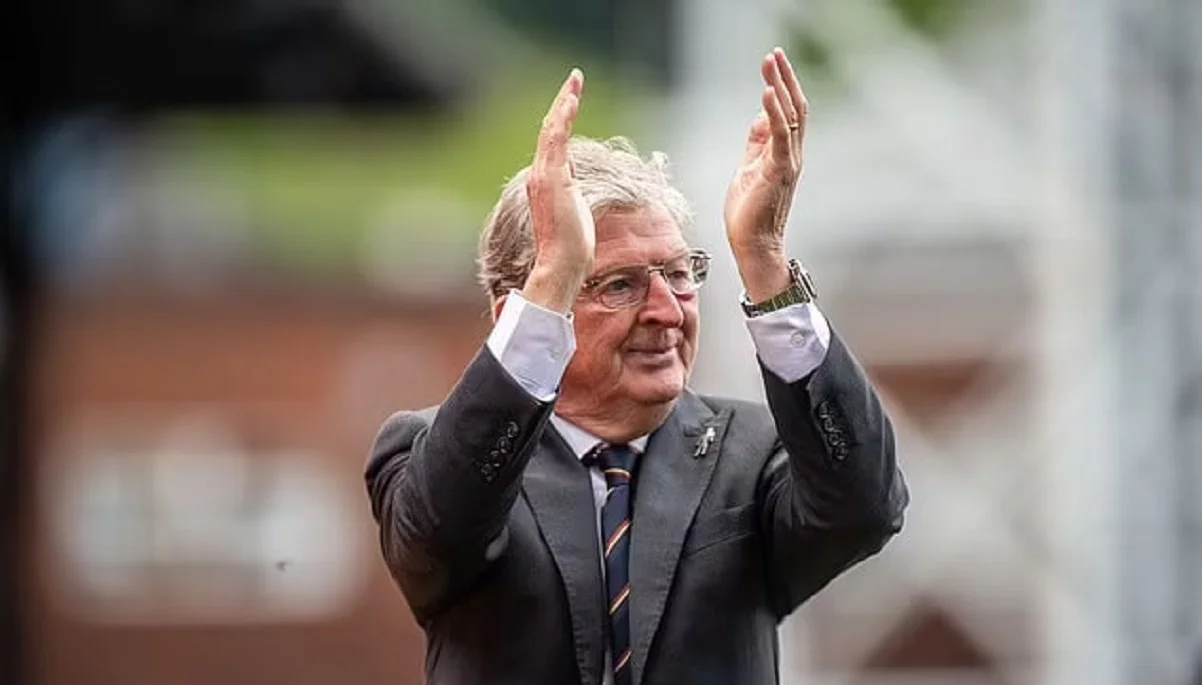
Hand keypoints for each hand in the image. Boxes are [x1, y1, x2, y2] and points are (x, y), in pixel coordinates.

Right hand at [522, 68, 596, 313]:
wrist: (562, 265)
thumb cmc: (572, 249)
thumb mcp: (575, 214)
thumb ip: (572, 195)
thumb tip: (576, 184)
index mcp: (546, 185)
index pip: (554, 145)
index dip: (562, 121)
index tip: (571, 103)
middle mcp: (540, 177)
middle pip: (550, 131)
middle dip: (563, 104)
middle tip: (574, 80)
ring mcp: (544, 176)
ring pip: (552, 130)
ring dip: (564, 103)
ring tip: (575, 81)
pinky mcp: (552, 177)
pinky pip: (556, 138)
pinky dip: (563, 116)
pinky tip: (572, 99)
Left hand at [723, 48, 808, 300]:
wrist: (753, 245)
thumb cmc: (749, 213)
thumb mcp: (748, 169)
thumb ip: (756, 144)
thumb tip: (759, 118)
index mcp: (783, 153)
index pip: (788, 112)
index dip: (781, 86)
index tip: (771, 63)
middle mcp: (792, 155)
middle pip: (795, 107)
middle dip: (784, 78)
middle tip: (774, 54)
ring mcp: (787, 162)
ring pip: (792, 116)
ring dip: (780, 87)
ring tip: (771, 63)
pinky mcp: (777, 171)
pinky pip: (780, 136)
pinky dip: (775, 112)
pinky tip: (767, 93)